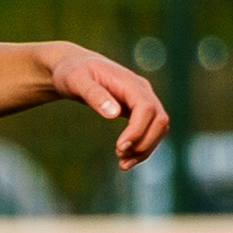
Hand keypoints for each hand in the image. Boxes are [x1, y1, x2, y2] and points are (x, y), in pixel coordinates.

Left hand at [48, 46, 168, 167]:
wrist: (73, 67)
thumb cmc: (72, 72)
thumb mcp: (76, 80)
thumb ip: (94, 95)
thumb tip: (114, 114)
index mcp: (129, 82)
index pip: (146, 108)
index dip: (138, 130)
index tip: (120, 148)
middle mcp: (142, 90)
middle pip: (160, 120)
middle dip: (145, 143)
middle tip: (121, 159)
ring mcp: (143, 99)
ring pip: (159, 128)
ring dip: (146, 149)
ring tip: (123, 165)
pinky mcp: (138, 110)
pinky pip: (150, 130)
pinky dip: (142, 146)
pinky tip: (125, 159)